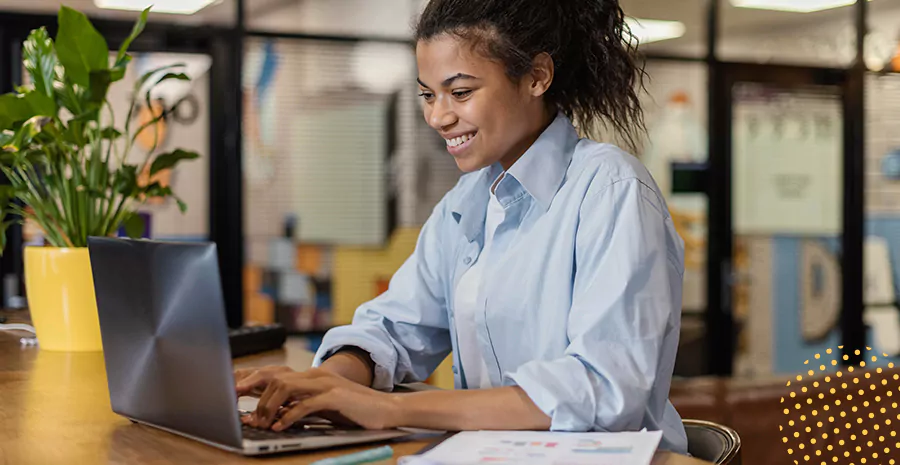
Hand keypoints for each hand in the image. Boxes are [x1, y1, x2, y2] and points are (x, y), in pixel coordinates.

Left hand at [242, 368, 402, 431]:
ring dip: (268, 407)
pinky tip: (280, 426)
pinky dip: (288, 416)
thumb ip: (301, 407)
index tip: (235, 396)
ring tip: (261, 424)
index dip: (254, 384)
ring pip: (285, 387)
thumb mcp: (323, 408)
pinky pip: (305, 404)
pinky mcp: (335, 397)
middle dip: (255, 396)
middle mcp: (316, 375)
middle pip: (275, 378)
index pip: (276, 375)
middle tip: (245, 417)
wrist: (387, 410)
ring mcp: (326, 384)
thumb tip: (275, 415)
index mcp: (312, 376)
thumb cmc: (355, 411)